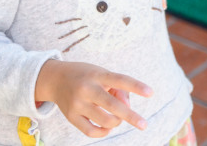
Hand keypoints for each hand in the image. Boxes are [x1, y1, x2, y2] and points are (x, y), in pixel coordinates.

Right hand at [35, 59, 152, 137]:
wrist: (55, 78)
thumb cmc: (87, 76)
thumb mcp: (102, 74)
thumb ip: (118, 90)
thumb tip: (127, 111)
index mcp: (97, 74)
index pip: (120, 80)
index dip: (136, 86)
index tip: (151, 93)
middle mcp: (87, 88)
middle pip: (112, 105)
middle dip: (130, 116)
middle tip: (144, 124)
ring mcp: (77, 104)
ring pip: (104, 121)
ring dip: (116, 122)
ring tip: (117, 118)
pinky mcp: (71, 117)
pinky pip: (91, 131)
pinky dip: (104, 132)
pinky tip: (107, 127)